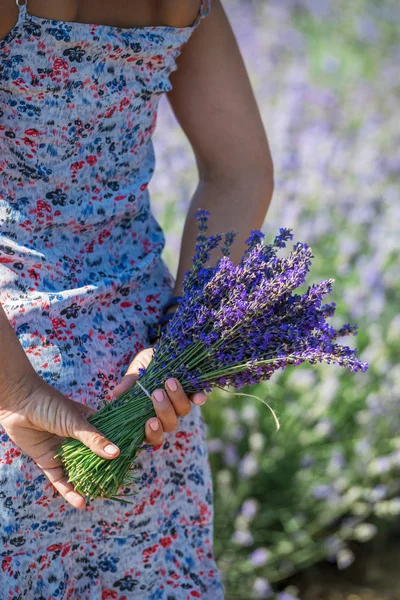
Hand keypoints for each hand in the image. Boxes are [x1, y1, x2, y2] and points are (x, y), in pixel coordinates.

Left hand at [0, 372, 120, 510]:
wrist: (18, 402)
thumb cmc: (50, 404)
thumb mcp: (75, 421)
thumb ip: (94, 439)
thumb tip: (116, 453)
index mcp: (88, 424)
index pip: (107, 440)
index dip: (117, 452)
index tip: (129, 466)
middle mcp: (77, 439)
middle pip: (93, 459)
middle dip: (104, 473)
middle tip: (116, 487)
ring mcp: (63, 450)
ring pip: (77, 471)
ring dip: (87, 484)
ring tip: (100, 498)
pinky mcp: (47, 461)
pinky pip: (59, 479)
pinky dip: (69, 491)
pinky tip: (80, 502)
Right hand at [112, 347, 206, 446]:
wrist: (161, 350)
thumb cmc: (144, 366)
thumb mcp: (135, 371)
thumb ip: (129, 382)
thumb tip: (116, 393)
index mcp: (149, 415)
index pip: (152, 435)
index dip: (153, 433)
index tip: (150, 421)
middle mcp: (167, 413)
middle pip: (169, 424)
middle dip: (164, 410)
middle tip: (156, 393)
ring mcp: (180, 403)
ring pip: (183, 411)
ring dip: (177, 399)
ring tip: (169, 382)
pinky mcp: (193, 391)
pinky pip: (198, 398)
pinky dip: (199, 398)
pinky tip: (199, 395)